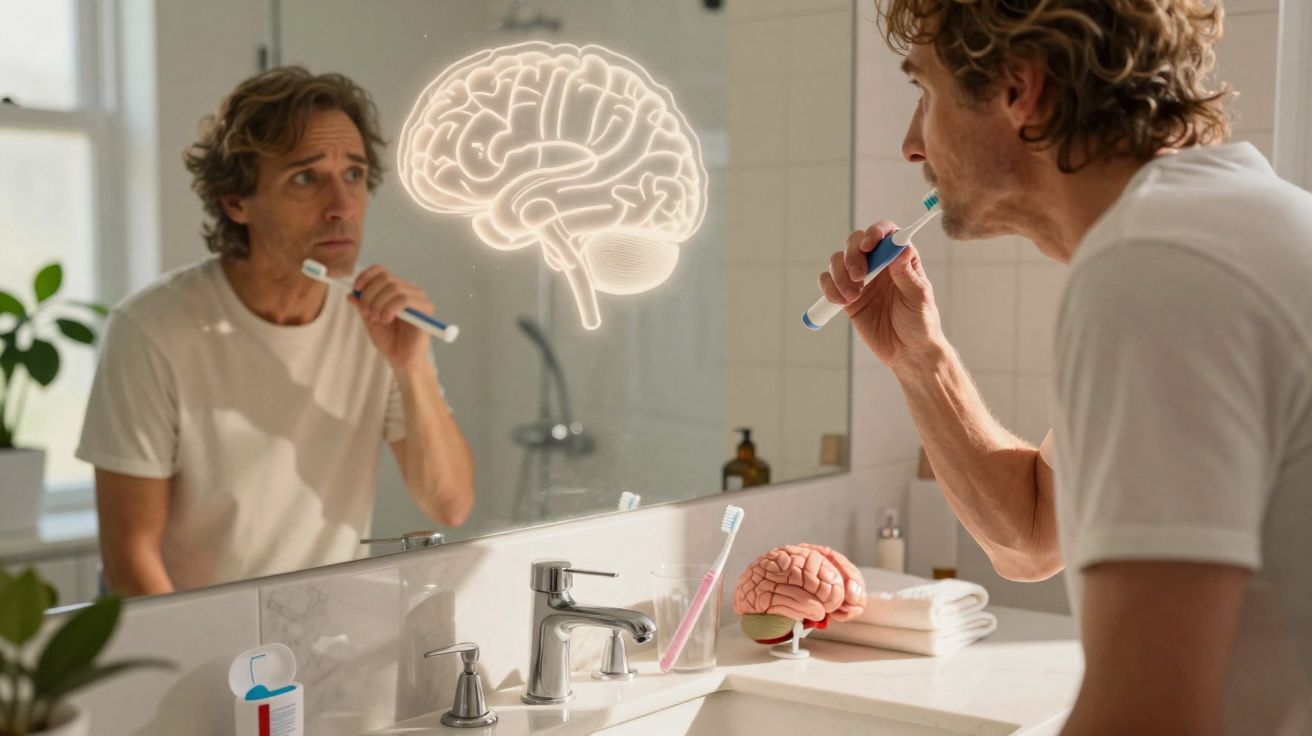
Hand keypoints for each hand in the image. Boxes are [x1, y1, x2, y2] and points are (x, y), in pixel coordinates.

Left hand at [350, 264, 434, 372]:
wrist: (402, 360)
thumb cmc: (389, 341)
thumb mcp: (370, 320)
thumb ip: (362, 306)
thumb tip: (350, 293)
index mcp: (397, 289)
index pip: (381, 270)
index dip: (365, 276)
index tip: (355, 289)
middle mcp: (410, 289)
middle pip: (385, 278)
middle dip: (370, 295)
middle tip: (367, 313)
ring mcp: (419, 298)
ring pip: (393, 288)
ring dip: (379, 304)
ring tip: (378, 320)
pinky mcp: (426, 308)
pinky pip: (403, 299)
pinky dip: (389, 309)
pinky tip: (387, 320)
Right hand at [818, 221, 945, 370]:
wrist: (907, 352)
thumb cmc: (920, 323)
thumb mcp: (918, 297)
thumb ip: (907, 273)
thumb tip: (900, 248)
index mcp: (899, 259)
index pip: (886, 233)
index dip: (875, 232)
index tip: (869, 245)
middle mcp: (878, 264)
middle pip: (855, 242)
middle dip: (852, 255)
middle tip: (859, 276)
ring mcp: (860, 280)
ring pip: (838, 260)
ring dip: (840, 275)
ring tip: (852, 296)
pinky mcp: (846, 296)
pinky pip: (828, 281)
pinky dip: (829, 288)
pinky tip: (842, 302)